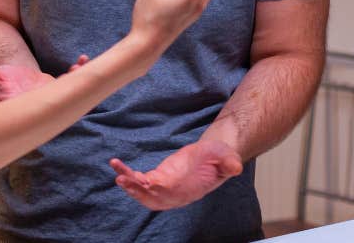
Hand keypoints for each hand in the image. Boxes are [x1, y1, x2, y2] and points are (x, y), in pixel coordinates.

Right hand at [0, 54, 88, 101]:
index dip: (42, 104)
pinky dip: (80, 72)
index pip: (34, 111)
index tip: (49, 89)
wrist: (12, 83)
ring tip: (77, 67)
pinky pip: (74, 85)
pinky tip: (82, 59)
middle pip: (57, 106)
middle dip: (67, 96)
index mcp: (24, 109)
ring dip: (77, 82)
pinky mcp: (60, 91)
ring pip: (69, 95)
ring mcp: (52, 100)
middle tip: (72, 79)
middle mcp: (41, 108)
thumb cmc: (0, 83)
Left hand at [109, 139, 242, 209]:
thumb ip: (230, 162)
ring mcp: (165, 188)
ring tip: (118, 174)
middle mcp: (175, 193)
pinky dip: (129, 175)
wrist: (213, 157)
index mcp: (190, 189)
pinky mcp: (158, 179)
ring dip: (130, 186)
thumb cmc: (219, 157)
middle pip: (153, 197)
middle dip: (137, 191)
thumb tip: (236, 167)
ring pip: (144, 194)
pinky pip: (140, 181)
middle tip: (122, 179)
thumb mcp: (227, 156)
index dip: (159, 189)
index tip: (148, 181)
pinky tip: (118, 167)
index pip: (173, 192)